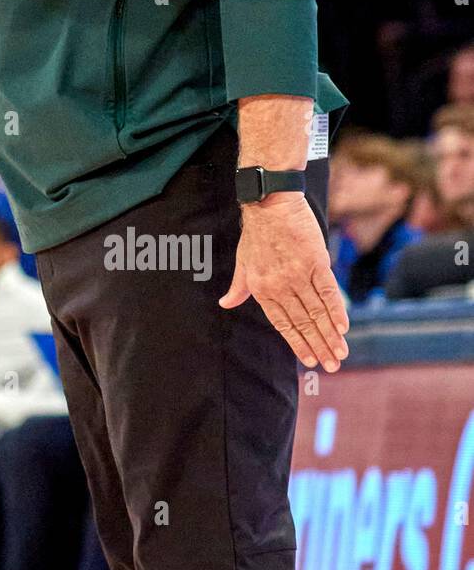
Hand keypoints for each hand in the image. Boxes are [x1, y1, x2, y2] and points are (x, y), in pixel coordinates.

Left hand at [218, 193, 349, 371]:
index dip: (297, 343)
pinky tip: (344, 328)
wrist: (270, 203)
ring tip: (341, 354)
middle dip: (319, 347)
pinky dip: (336, 310)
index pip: (283, 324)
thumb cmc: (256, 234)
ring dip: (330, 335)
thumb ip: (238, 286)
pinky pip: (328, 291)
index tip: (309, 362)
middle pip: (303, 322)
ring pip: (317, 312)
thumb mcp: (242, 262)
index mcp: (262, 289)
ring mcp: (299, 274)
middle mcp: (280, 285)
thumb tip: (225, 304)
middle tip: (333, 366)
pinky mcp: (316, 262)